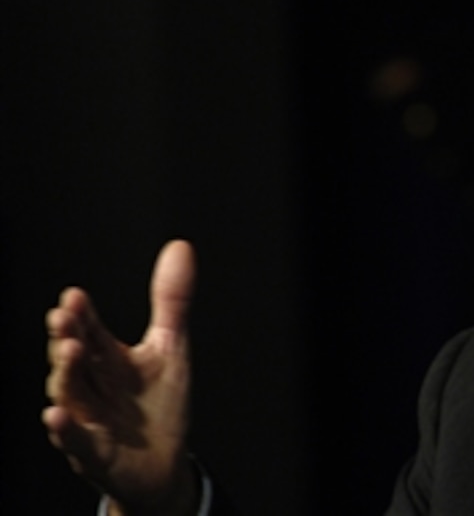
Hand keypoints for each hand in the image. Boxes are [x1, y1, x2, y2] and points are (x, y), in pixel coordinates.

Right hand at [43, 240, 199, 515]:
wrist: (162, 464)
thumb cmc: (158, 404)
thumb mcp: (170, 346)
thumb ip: (171, 299)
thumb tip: (180, 246)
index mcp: (108, 358)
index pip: (90, 329)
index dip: (82, 314)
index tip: (74, 295)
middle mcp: (92, 385)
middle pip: (74, 357)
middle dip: (67, 336)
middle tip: (63, 316)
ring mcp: (88, 418)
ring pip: (70, 393)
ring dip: (65, 373)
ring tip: (69, 349)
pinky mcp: (93, 453)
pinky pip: (76, 441)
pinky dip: (66, 429)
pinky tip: (56, 415)